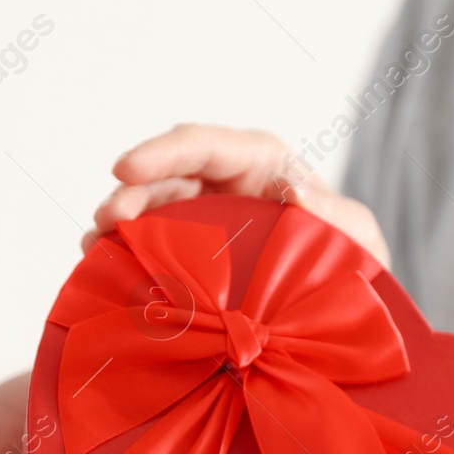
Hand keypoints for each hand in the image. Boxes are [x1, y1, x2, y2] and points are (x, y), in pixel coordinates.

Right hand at [86, 124, 390, 268]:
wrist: (347, 308)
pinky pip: (153, 247)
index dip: (162, 152)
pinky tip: (106, 270)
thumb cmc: (355, 261)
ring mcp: (204, 218)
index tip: (125, 169)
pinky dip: (127, 256)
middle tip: (105, 220)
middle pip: (167, 177)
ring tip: (93, 247)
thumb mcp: (360, 238)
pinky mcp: (192, 255)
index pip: (205, 144)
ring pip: (151, 211)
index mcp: (262, 164)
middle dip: (131, 193)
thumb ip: (339, 217)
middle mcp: (226, 184)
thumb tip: (294, 192)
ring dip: (119, 225)